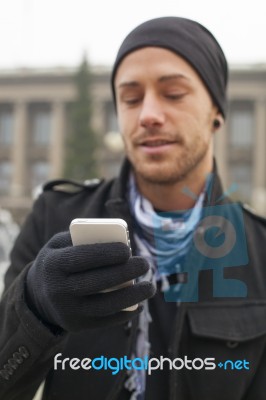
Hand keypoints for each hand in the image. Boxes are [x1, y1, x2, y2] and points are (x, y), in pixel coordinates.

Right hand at [26, 232, 154, 331]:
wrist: (38, 295)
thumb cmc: (58, 262)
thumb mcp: (59, 245)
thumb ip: (81, 238)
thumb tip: (115, 240)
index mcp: (53, 265)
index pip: (81, 258)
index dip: (106, 254)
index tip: (127, 250)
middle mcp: (58, 290)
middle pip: (97, 282)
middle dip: (125, 273)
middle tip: (145, 264)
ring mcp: (68, 311)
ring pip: (105, 306)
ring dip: (132, 297)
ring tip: (150, 287)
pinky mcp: (77, 326)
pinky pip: (105, 321)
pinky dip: (125, 314)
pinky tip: (139, 305)